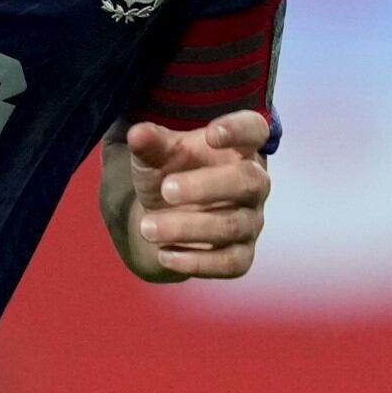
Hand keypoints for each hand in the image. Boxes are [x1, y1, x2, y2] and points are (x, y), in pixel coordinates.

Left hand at [112, 113, 272, 281]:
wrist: (166, 215)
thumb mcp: (156, 156)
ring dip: (187, 228)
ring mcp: (250, 221)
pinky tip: (164, 255)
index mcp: (239, 148)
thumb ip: (150, 144)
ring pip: (232, 225)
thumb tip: (137, 134)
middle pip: (248, 181)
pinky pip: (229, 263)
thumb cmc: (169, 172)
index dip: (239, 129)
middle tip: (165, 189)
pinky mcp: (241, 255)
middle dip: (206, 186)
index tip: (210, 134)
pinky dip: (196, 263)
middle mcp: (253, 184)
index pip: (254, 130)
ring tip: (147, 228)